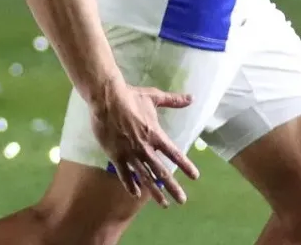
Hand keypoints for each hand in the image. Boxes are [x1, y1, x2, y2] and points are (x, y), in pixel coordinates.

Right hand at [89, 83, 198, 207]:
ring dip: (154, 192)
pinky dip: (130, 185)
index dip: (185, 165)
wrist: (106, 99)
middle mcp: (145, 147)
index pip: (174, 154)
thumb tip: (191, 98)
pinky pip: (124, 174)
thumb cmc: (131, 96)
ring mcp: (130, 153)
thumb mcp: (154, 97)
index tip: (195, 176)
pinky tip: (136, 194)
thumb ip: (173, 100)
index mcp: (155, 134)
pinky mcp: (116, 155)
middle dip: (173, 187)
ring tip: (164, 204)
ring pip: (145, 177)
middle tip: (182, 200)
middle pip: (162, 172)